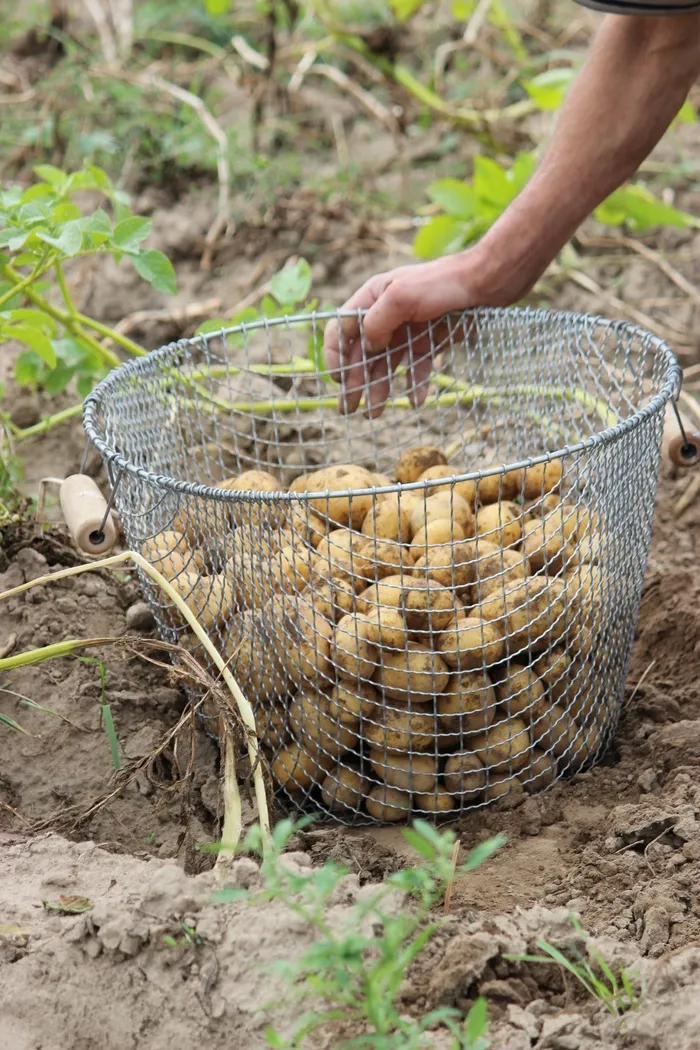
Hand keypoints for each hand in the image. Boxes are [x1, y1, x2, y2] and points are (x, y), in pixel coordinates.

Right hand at [323, 252, 495, 417]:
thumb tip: (366, 346)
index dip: (335, 354)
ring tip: (373, 416)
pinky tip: (416, 401)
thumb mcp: (403, 297)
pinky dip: (414, 384)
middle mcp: (386, 315)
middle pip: (362, 353)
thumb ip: (377, 321)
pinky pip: (416, 368)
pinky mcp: (429, 342)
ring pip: (386, 365)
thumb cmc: (443, 282)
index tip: (338, 379)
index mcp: (372, 298)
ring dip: (379, 389)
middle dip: (354, 382)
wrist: (486, 282)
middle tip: (348, 410)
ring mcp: (407, 330)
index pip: (341, 328)